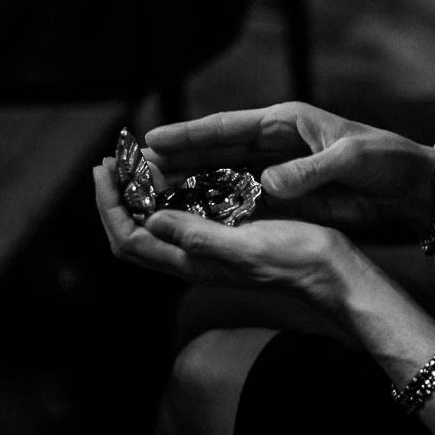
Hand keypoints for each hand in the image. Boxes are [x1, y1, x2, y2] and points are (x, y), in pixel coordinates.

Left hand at [93, 158, 357, 309]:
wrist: (329, 271)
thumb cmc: (294, 261)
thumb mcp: (244, 246)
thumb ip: (198, 236)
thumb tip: (153, 218)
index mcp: (191, 262)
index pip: (129, 237)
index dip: (110, 205)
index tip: (106, 171)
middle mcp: (194, 257)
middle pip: (135, 231)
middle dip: (116, 198)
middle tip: (112, 163)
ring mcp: (210, 247)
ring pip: (158, 222)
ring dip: (141, 194)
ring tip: (137, 163)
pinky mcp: (229, 236)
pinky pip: (187, 215)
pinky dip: (173, 193)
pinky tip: (182, 174)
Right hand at [142, 102, 434, 237]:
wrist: (415, 186)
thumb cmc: (388, 160)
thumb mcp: (351, 160)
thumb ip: (309, 172)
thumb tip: (267, 184)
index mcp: (288, 122)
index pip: (229, 126)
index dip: (189, 134)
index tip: (152, 140)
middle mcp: (277, 143)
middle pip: (216, 151)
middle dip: (177, 161)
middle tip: (137, 174)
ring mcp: (279, 170)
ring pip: (223, 177)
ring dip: (190, 186)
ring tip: (152, 196)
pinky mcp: (288, 195)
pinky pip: (243, 199)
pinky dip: (217, 207)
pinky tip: (191, 217)